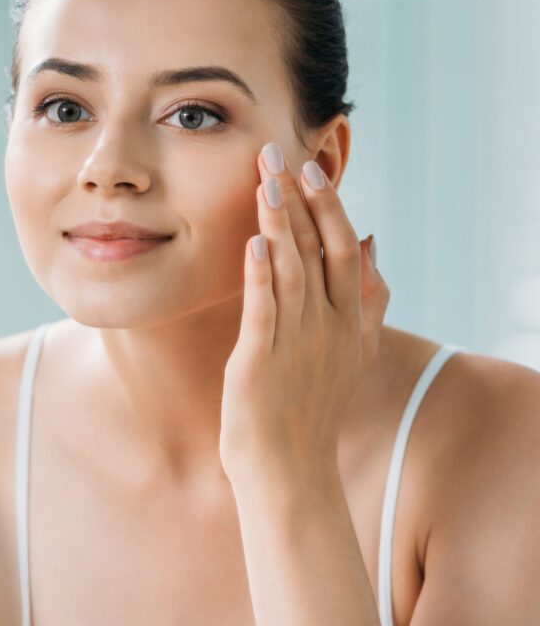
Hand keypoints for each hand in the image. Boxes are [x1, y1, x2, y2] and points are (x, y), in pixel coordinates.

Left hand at [220, 143, 389, 486]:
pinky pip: (264, 313)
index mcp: (346, 320)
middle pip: (319, 250)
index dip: (327, 206)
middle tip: (281, 153)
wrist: (289, 472)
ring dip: (280, 225)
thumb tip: (372, 241)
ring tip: (266, 183)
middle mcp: (327, 327)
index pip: (341, 248)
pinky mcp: (261, 362)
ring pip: (292, 272)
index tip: (312, 167)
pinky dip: (260, 277)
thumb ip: (365, 297)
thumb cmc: (308, 408)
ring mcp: (296, 344)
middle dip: (301, 200)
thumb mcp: (350, 351)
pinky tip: (253, 244)